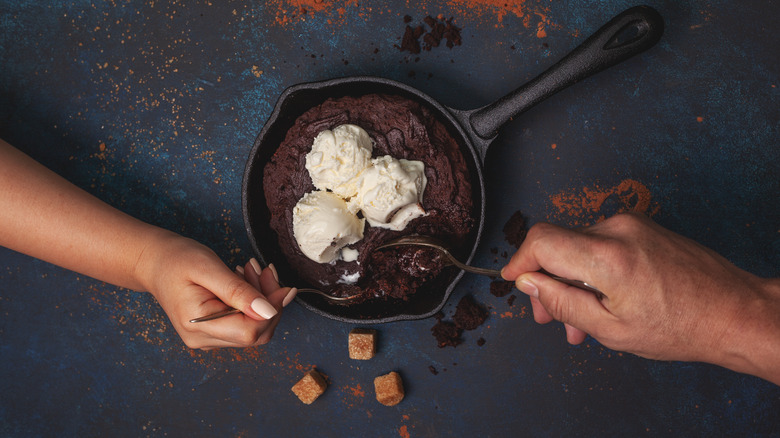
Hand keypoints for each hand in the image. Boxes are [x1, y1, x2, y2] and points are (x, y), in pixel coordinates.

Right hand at [136, 231, 296, 348]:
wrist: (153, 262)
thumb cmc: (176, 260)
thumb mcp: (208, 268)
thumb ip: (239, 292)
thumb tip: (269, 311)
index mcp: (199, 326)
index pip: (251, 332)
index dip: (273, 310)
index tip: (284, 286)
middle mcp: (203, 339)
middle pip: (256, 332)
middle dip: (270, 302)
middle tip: (266, 270)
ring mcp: (208, 338)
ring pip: (253, 328)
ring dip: (262, 300)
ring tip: (251, 270)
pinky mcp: (213, 331)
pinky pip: (243, 323)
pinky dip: (252, 302)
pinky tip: (244, 280)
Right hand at [501, 212, 779, 383]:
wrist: (733, 311)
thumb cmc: (680, 326)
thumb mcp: (610, 329)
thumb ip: (561, 301)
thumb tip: (528, 282)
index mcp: (606, 256)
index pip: (541, 240)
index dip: (519, 260)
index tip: (511, 278)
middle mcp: (617, 229)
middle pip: (558, 244)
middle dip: (546, 280)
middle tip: (547, 317)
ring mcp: (632, 224)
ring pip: (578, 246)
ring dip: (571, 279)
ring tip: (578, 320)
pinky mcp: (642, 226)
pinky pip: (600, 243)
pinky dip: (592, 269)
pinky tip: (600, 299)